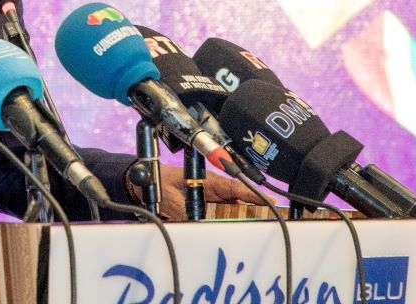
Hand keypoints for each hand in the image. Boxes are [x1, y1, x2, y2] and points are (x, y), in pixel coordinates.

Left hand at [142, 164, 273, 219]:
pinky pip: (219, 218)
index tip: (269, 201)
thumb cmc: (158, 181)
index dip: (251, 195)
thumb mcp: (168, 195)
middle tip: (270, 219)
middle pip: (237, 201)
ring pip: (231, 211)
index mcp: (206, 181)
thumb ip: (180, 209)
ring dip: (241, 219)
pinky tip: (234, 235)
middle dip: (254, 210)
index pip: (233, 188)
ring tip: (258, 229)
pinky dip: (227, 225)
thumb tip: (192, 223)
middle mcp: (211, 191)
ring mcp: (209, 201)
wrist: (144, 183)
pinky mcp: (203, 210)